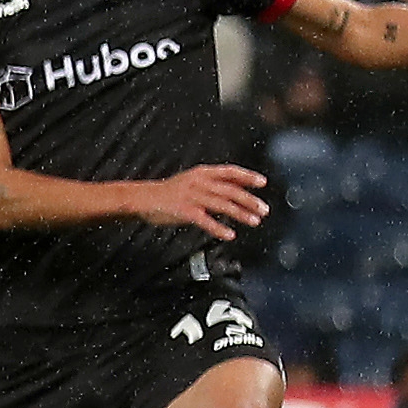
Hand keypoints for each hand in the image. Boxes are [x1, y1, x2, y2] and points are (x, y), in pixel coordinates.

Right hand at [132, 163, 268, 239]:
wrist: (144, 199)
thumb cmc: (170, 192)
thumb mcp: (192, 182)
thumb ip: (213, 185)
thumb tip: (238, 190)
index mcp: (201, 173)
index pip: (229, 172)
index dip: (247, 177)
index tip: (262, 183)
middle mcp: (199, 182)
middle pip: (230, 190)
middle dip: (249, 200)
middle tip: (264, 209)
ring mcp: (192, 196)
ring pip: (222, 205)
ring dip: (240, 214)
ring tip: (254, 221)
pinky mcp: (184, 211)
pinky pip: (206, 221)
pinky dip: (219, 228)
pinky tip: (230, 235)